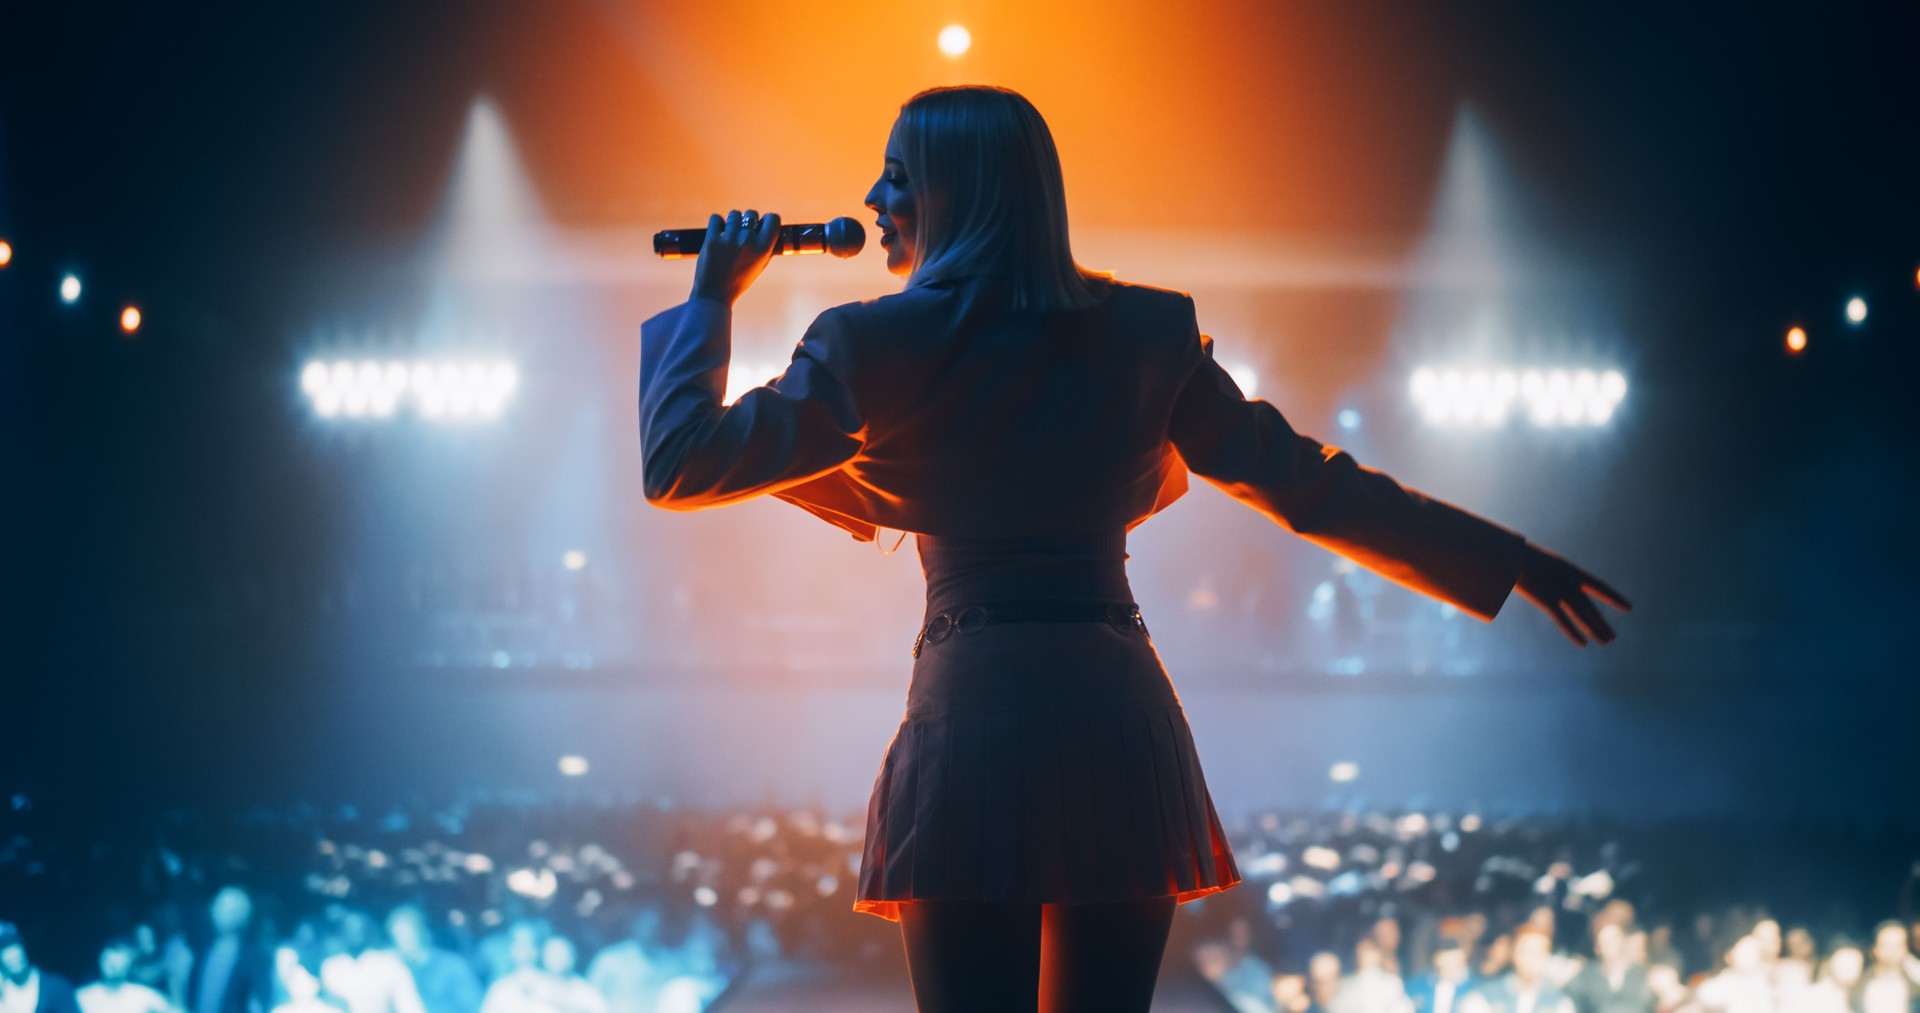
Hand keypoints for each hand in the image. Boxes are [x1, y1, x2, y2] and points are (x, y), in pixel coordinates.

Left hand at [690, 208, 779, 305]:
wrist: (714, 295)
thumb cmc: (739, 281)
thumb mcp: (759, 266)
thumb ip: (766, 246)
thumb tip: (768, 226)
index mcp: (763, 248)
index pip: (773, 218)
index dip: (767, 219)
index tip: (762, 224)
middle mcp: (748, 241)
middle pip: (751, 213)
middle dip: (747, 220)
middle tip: (741, 232)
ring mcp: (729, 239)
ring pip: (734, 214)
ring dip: (732, 221)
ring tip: (728, 234)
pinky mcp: (712, 239)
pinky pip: (716, 218)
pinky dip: (717, 224)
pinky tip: (717, 233)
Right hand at [1514, 541, 1631, 646]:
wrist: (1512, 554)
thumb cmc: (1524, 556)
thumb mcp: (1545, 563)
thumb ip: (1554, 575)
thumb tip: (1555, 581)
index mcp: (1573, 571)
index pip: (1600, 587)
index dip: (1614, 598)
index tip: (1628, 608)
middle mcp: (1571, 583)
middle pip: (1591, 608)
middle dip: (1602, 624)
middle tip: (1612, 637)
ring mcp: (1560, 592)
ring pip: (1583, 616)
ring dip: (1595, 630)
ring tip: (1606, 642)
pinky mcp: (1547, 601)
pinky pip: (1563, 620)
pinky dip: (1574, 632)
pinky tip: (1583, 643)